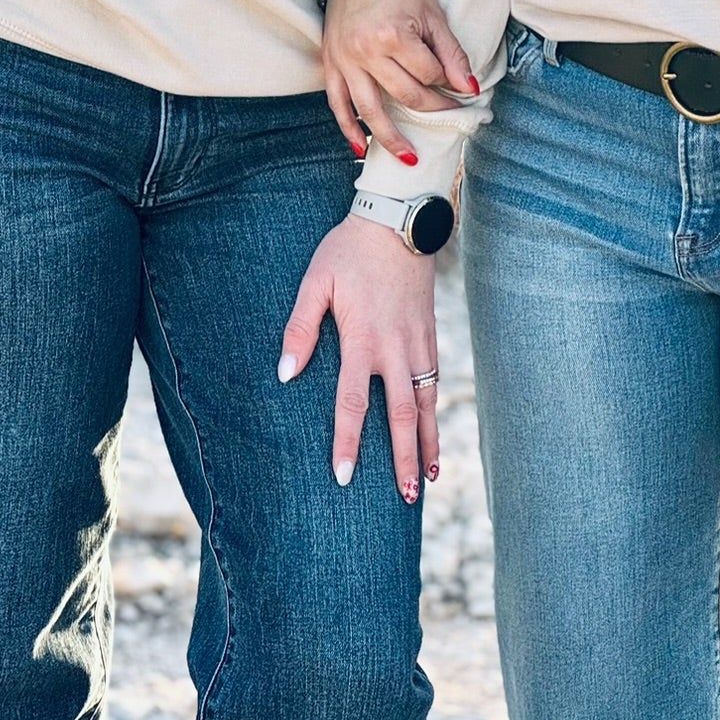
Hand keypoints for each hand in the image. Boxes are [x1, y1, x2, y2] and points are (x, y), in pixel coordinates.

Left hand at [279, 216, 439, 499]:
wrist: (399, 221)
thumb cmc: (349, 251)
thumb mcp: (315, 282)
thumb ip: (299, 329)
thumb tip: (285, 373)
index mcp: (364, 340)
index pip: (354, 403)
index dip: (348, 442)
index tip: (344, 476)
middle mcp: (395, 349)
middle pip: (400, 416)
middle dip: (401, 460)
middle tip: (403, 499)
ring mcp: (418, 343)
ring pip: (424, 405)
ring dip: (425, 443)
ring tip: (425, 480)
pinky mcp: (429, 333)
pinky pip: (434, 382)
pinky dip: (434, 413)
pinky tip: (433, 432)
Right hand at [322, 0, 475, 164]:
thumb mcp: (432, 15)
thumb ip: (451, 54)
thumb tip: (470, 89)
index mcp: (394, 36)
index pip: (428, 75)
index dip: (447, 84)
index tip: (457, 87)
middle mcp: (366, 51)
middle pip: (404, 95)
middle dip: (430, 107)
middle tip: (448, 115)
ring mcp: (345, 59)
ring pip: (369, 109)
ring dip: (389, 138)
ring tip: (408, 158)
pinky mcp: (331, 62)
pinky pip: (337, 102)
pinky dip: (348, 127)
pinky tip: (360, 147)